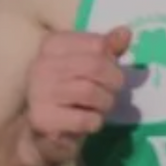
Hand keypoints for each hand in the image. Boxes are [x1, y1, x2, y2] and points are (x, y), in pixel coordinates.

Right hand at [14, 26, 130, 165]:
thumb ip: (106, 49)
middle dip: (112, 83)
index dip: (110, 61)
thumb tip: (125, 32)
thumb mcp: (88, 67)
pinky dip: (94, 122)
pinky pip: (85, 118)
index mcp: (52, 44)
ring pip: (91, 92)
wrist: (43, 133)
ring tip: (98, 108)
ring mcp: (40, 91)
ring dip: (104, 104)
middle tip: (109, 93)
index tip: (106, 73)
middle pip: (96, 65)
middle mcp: (41, 64)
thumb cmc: (70, 94)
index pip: (97, 43)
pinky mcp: (42, 117)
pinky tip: (86, 122)